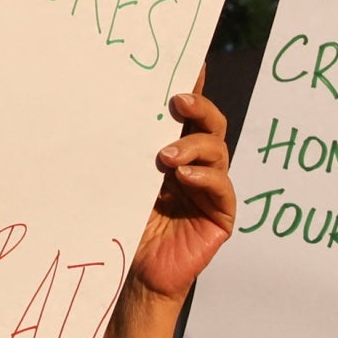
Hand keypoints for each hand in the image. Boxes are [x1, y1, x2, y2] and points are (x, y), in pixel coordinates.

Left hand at [125, 94, 238, 306]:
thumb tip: (116, 108)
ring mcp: (211, 189)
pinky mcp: (221, 214)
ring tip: (166, 157)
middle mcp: (196, 166)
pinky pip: (222, 188)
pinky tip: (185, 178)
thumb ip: (130, 149)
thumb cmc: (125, 225)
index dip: (192, 86)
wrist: (134, 274)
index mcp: (173, 152)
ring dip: (195, 147)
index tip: (189, 63)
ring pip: (218, 151)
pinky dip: (206, 178)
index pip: (187, 114)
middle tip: (177, 102)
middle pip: (211, 125)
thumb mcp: (125, 178)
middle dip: (199, 108)